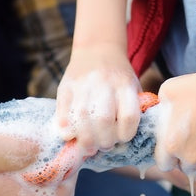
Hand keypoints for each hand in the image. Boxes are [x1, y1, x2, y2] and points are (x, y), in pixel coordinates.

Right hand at [0, 120, 75, 195]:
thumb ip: (18, 150)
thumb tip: (45, 149)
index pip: (63, 189)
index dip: (67, 163)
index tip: (64, 141)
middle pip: (49, 194)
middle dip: (52, 168)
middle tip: (45, 140)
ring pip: (31, 195)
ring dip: (33, 172)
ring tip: (23, 147)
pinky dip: (16, 180)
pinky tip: (4, 161)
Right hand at [55, 42, 141, 156]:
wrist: (98, 49)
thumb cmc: (118, 78)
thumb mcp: (132, 88)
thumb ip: (132, 111)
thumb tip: (123, 145)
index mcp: (125, 85)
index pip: (129, 117)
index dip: (125, 134)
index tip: (122, 138)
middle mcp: (104, 83)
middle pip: (103, 120)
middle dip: (104, 141)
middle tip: (103, 145)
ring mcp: (83, 84)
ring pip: (82, 117)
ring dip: (85, 139)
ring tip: (89, 146)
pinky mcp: (65, 86)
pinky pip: (62, 111)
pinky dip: (66, 128)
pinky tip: (71, 135)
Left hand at [154, 82, 195, 195]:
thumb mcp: (166, 93)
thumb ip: (160, 112)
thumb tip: (160, 118)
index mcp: (172, 146)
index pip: (164, 164)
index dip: (168, 155)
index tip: (174, 145)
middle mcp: (192, 158)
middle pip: (185, 167)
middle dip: (186, 157)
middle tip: (193, 138)